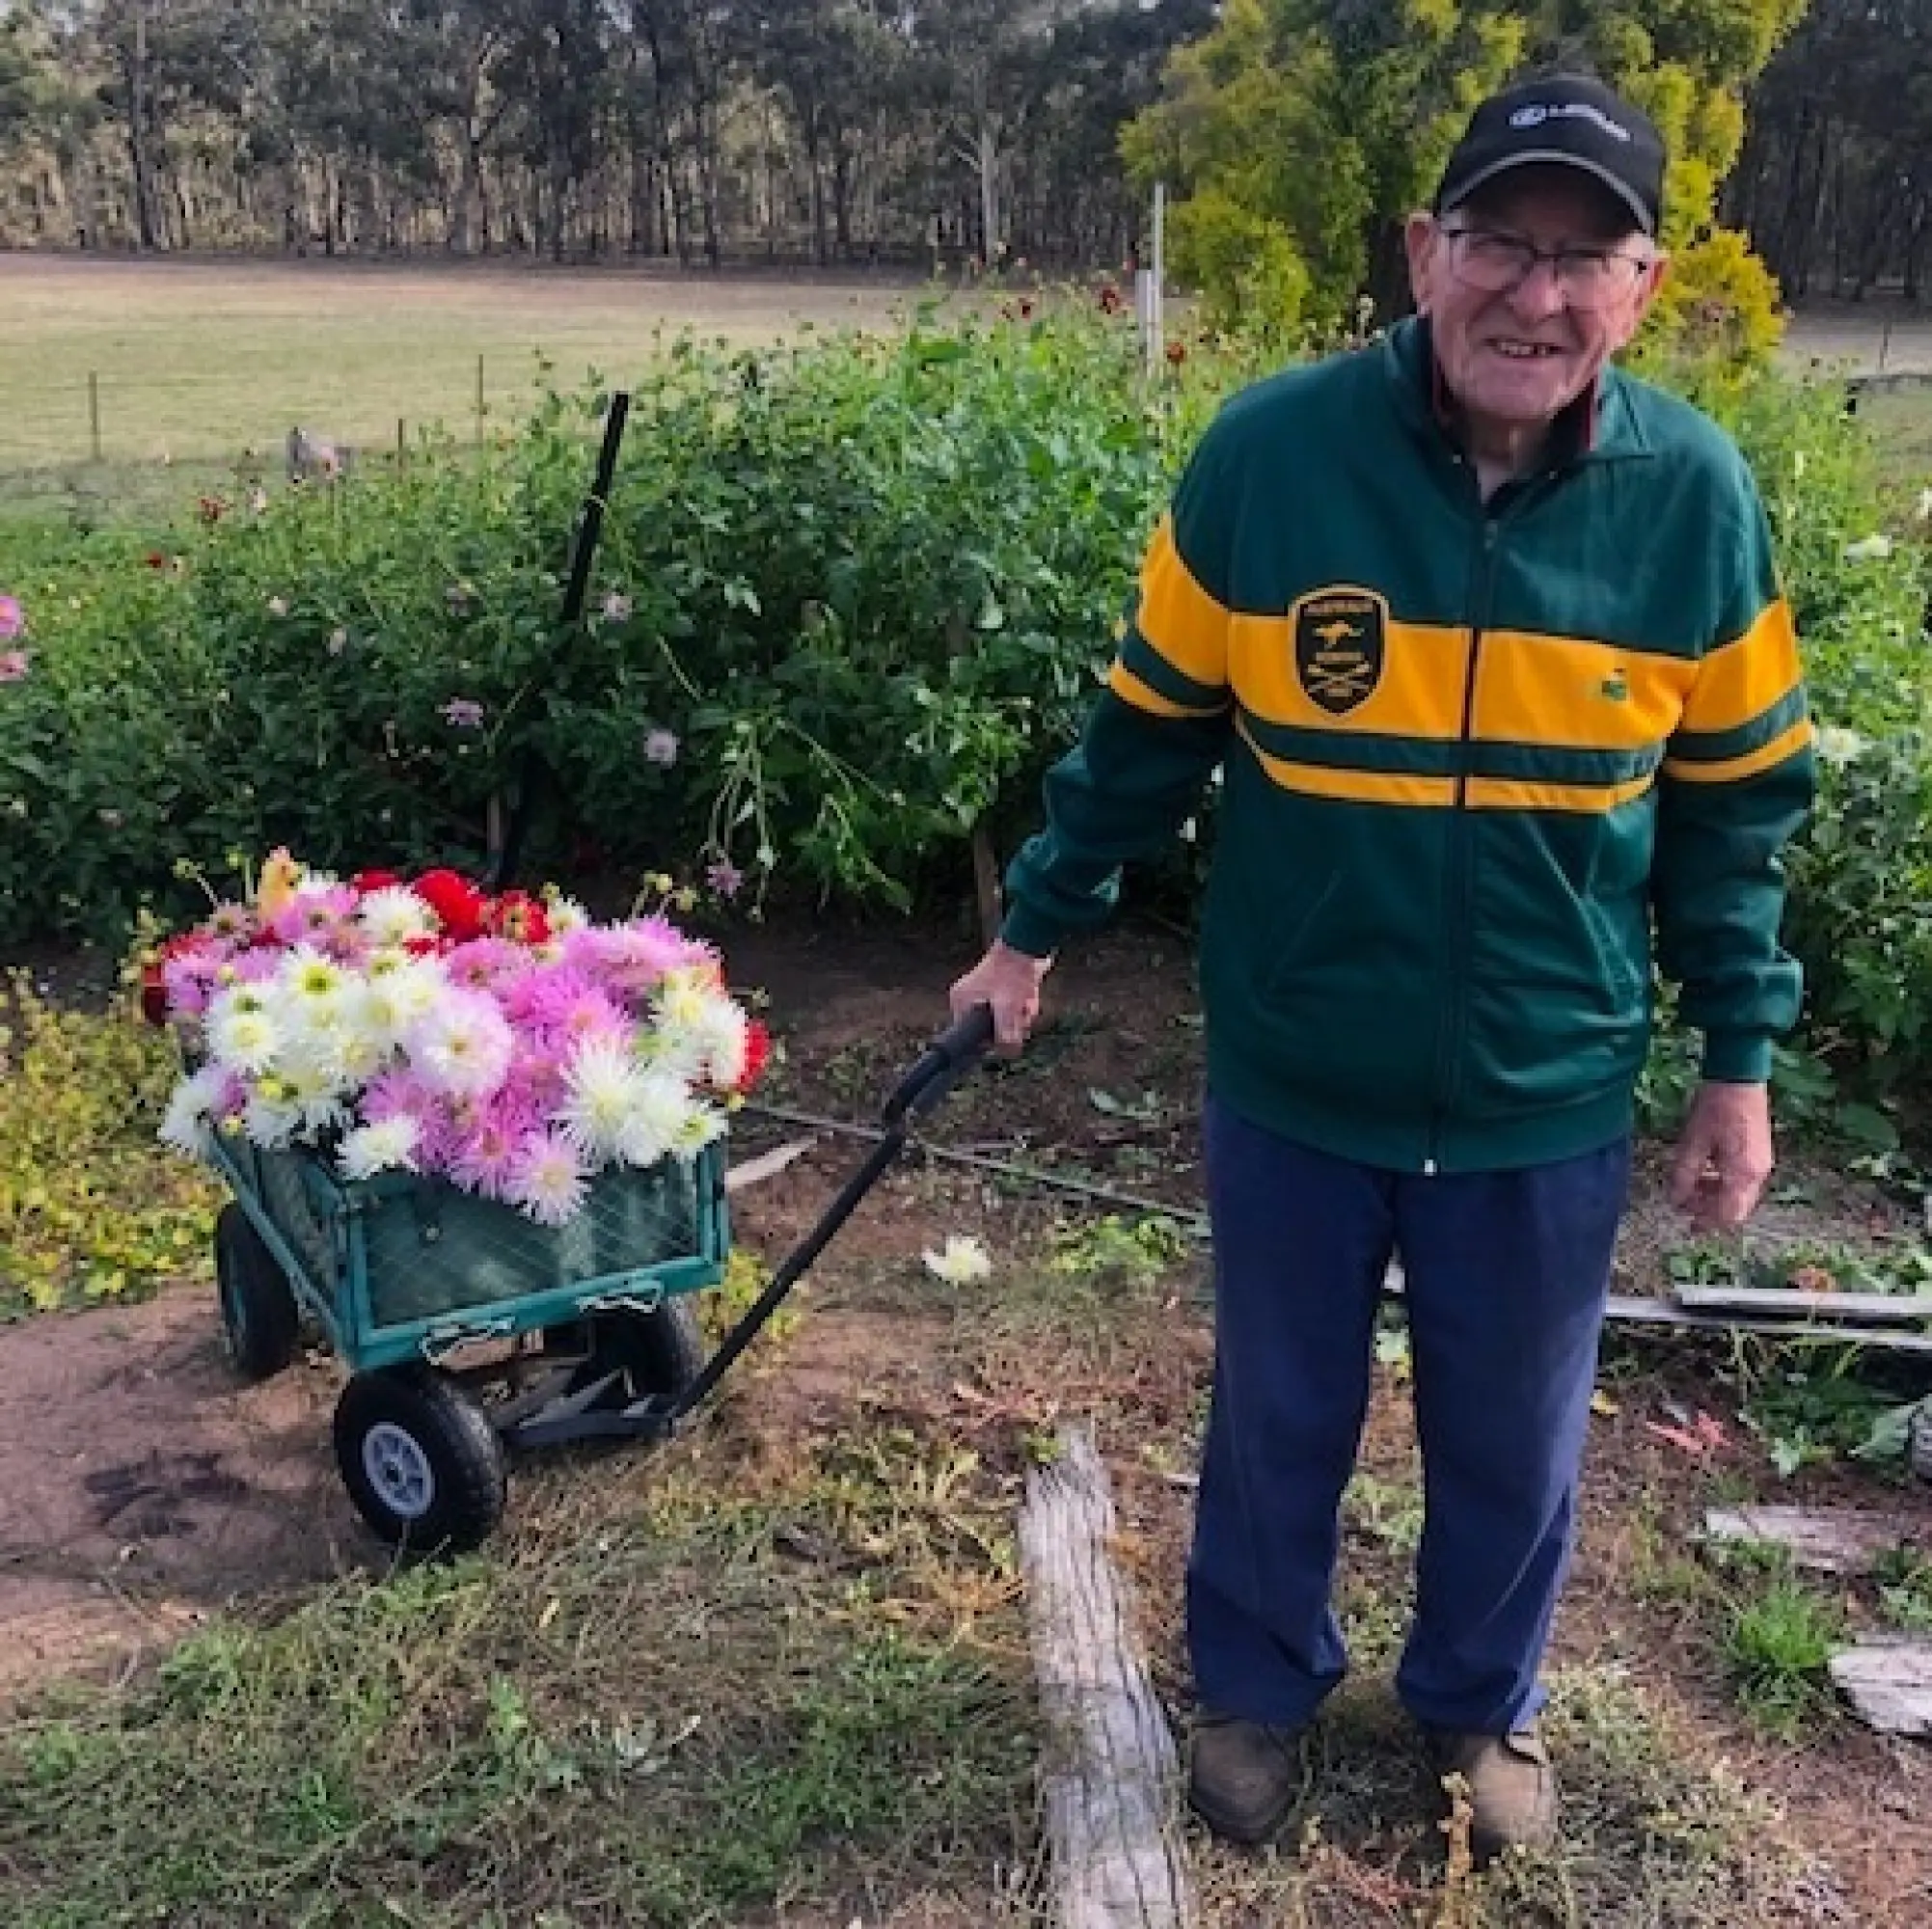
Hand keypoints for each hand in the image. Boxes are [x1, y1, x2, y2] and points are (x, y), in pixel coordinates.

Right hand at [949, 940, 1051, 1052]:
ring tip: (1026, 1001)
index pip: (970, 1037)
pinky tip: (1030, 996)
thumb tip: (1008, 1053)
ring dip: (1021, 1016)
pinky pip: (1013, 1008)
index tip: (1005, 1033)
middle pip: (991, 1029)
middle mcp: (969, 998)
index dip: (990, 1040)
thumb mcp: (1007, 1010)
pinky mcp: (1003, 988)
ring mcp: (986, 993)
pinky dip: (1024, 1005)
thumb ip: (1005, 1036)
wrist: (1026, 945)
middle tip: (1019, 1012)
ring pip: (1006, 1020)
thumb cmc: (1011, 974)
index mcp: (960, 1002)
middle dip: (1011, 1025)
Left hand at [1669, 1081, 1773, 1229]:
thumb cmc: (1714, 1108)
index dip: (1707, 1223)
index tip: (1689, 1226)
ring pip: (1739, 1194)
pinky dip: (1723, 1183)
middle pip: (1736, 1207)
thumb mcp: (1693, 1142)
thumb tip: (1675, 1201)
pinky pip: (1742, 1179)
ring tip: (1690, 1187)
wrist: (1739, 1078)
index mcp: (1743, 1174)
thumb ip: (1684, 1175)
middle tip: (1685, 1204)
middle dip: (1710, 1211)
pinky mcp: (1760, 1153)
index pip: (1728, 1214)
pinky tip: (1705, 1172)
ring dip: (1715, 1196)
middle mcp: (1758, 1174)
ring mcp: (1762, 1163)